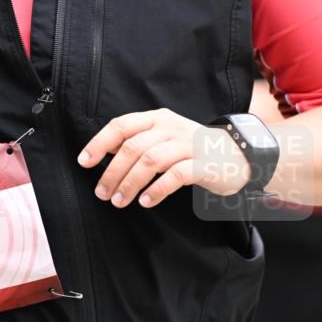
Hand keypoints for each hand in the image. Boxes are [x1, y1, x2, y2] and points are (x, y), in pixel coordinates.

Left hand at [77, 108, 250, 207]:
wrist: (237, 154)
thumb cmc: (192, 149)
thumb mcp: (164, 137)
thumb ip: (137, 141)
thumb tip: (103, 152)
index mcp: (157, 119)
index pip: (121, 125)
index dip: (100, 143)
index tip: (85, 162)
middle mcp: (170, 127)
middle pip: (132, 147)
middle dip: (112, 172)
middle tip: (102, 194)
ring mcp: (188, 144)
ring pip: (150, 161)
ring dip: (130, 183)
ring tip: (119, 201)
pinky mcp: (203, 164)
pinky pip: (175, 175)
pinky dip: (157, 189)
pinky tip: (147, 202)